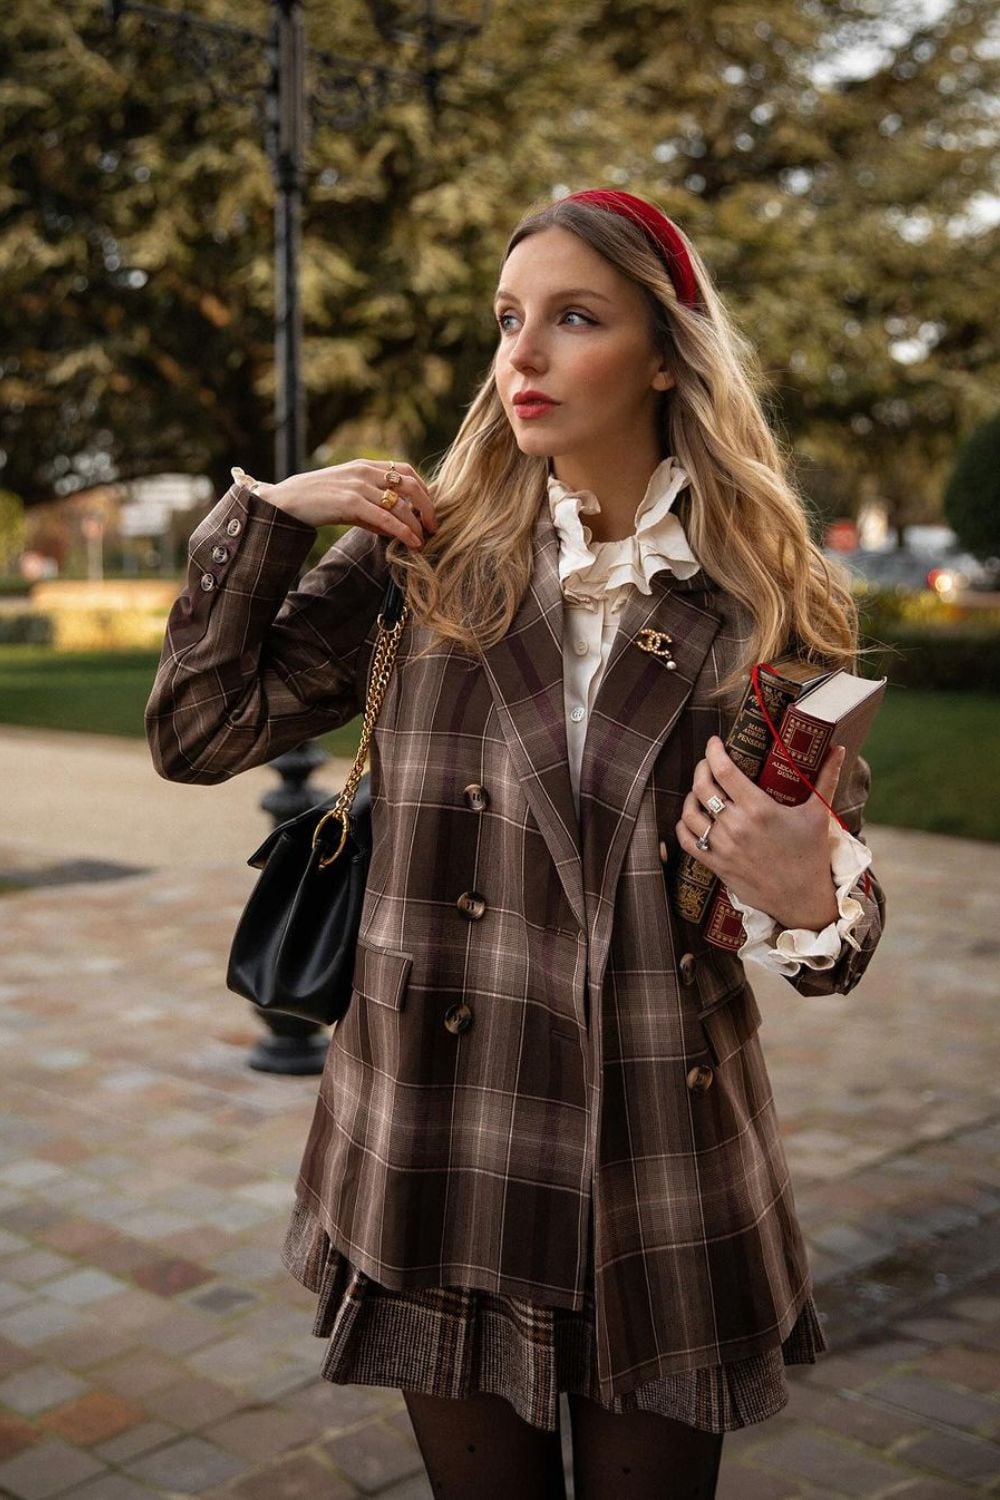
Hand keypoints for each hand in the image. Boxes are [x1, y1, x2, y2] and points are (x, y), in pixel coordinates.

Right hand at [267, 460, 437, 550]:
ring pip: (400, 503)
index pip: (405, 470)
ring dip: (417, 523)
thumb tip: (395, 528)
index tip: (428, 509)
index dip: (423, 489)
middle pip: (411, 484)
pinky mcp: (349, 502)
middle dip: (428, 507)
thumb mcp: (348, 500)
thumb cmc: (316, 502)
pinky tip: (412, 542)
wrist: (286, 501)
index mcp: (365, 466)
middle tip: (434, 526)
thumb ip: (372, 509)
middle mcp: (364, 471)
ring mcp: (357, 485)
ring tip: (424, 540)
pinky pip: (385, 517)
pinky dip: (403, 531)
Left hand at [676, 737, 847, 930]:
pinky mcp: (716, 864)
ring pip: (690, 812)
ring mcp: (722, 846)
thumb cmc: (812, 855)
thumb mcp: (819, 814)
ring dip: (691, 796)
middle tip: (708, 762)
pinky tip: (692, 817)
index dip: (714, 751)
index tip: (714, 743)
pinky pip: (687, 840)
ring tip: (700, 789)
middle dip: (701, 768)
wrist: (802, 899)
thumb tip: (840, 749)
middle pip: (702, 787)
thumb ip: (826, 778)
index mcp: (758, 809)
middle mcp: (735, 826)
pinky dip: (684, 824)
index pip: (724, 770)